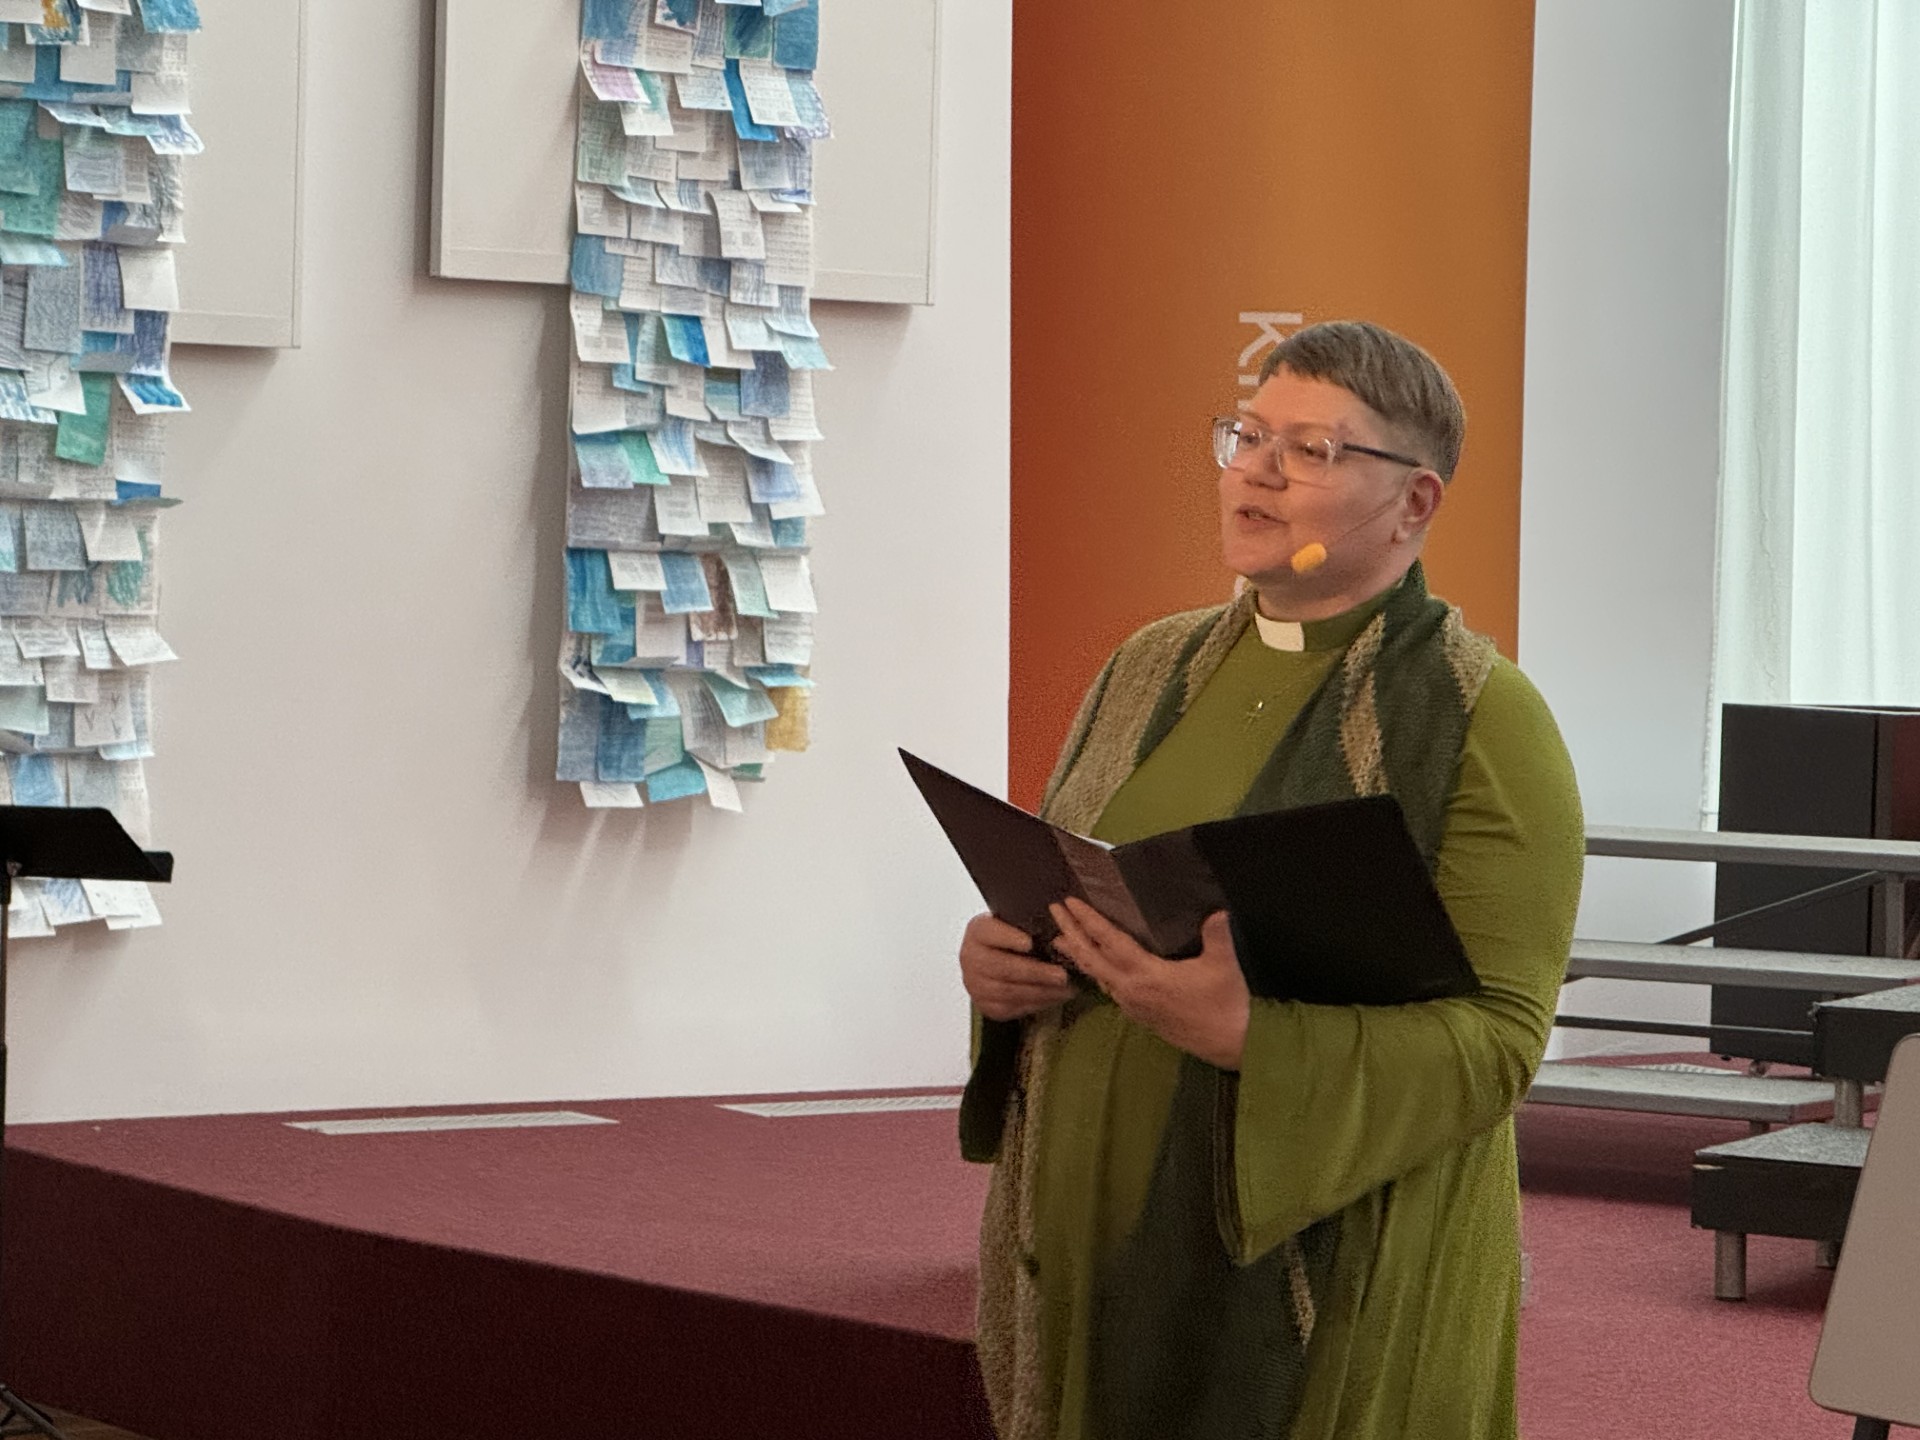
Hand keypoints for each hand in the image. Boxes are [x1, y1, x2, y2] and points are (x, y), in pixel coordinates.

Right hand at [959, 911, 1076, 1021]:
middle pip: (1001, 967)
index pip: (989, 932)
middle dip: (1034, 972)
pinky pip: (1009, 1008)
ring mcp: (974, 983)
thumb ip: (1033, 925)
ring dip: (1040, 992)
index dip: (1008, 938)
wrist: (997, 956)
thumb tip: (1060, 934)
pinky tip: (1054, 998)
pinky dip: (1035, 1004)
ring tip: (1065, 989)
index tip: (1030, 943)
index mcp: (977, 930)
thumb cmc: (1014, 935)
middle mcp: (970, 957)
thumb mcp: (1018, 923)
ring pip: (1007, 991)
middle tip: (1061, 975)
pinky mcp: (983, 1004)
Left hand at [1048, 898, 1250, 1069]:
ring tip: (1060, 938)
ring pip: (1096, 974)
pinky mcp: (1140, 1015)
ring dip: (1078, 954)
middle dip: (1071, 932)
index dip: (1088, 920)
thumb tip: (1217, 911)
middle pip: (1092, 958)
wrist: (1231, 1043)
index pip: (1109, 942)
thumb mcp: (1222, 965)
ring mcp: (1134, 1005)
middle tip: (1054, 910)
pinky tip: (1094, 967)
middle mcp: (1132, 990)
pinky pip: (1108, 988)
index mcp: (1146, 975)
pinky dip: (1094, 971)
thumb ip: (1217, 935)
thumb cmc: (1226, 1003)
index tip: (1069, 902)